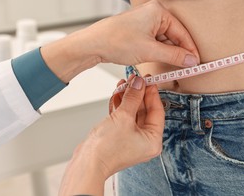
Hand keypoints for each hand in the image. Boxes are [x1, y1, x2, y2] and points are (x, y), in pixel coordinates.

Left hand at [41, 0, 199, 82]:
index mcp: (158, 11)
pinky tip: (161, 60)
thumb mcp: (150, 51)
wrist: (93, 44)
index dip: (190, 50)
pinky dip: (159, 51)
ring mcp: (145, 20)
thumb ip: (174, 56)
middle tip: (186, 67)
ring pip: (165, 39)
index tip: (196, 63)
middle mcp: (153, 12)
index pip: (182, 32)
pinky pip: (156, 40)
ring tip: (173, 66)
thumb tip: (191, 60)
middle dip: (179, 52)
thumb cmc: (117, 41)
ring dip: (169, 52)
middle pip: (174, 35)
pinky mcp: (139, 28)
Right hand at [59, 75, 164, 195]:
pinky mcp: (120, 137)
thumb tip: (139, 83)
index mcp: (153, 140)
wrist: (86, 164)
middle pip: (145, 111)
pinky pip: (124, 118)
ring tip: (124, 83)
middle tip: (135, 79)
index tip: (148, 80)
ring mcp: (132, 139)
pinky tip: (117, 94)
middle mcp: (145, 141)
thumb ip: (133, 97)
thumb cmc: (106, 149)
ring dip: (128, 98)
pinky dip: (121, 106)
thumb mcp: (123, 117)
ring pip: (133, 112)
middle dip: (138, 94)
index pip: (157, 111)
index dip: (152, 93)